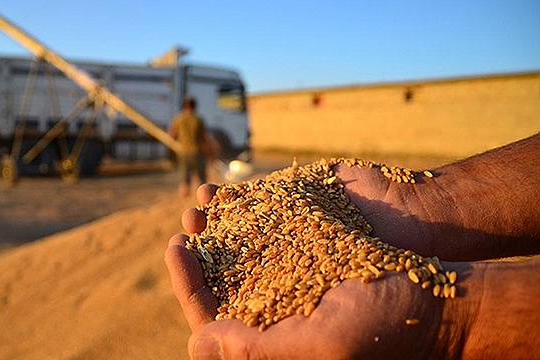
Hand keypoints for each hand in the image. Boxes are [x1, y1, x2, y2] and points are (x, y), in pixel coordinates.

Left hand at [166, 185, 451, 359]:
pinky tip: (224, 191)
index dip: (188, 286)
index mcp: (270, 332)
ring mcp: (287, 262)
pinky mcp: (304, 232)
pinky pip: (263, 217)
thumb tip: (196, 341)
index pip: (213, 316)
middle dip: (197, 254)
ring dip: (214, 226)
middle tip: (183, 230)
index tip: (177, 253)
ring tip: (199, 207)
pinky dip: (241, 204)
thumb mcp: (322, 342)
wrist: (434, 287)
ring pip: (236, 245)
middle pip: (218, 277)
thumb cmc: (384, 326)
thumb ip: (258, 348)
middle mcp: (273, 298)